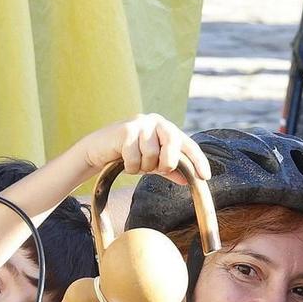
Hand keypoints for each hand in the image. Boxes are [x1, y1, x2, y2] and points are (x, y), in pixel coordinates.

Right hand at [74, 113, 207, 185]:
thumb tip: (188, 179)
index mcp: (166, 128)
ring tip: (134, 163)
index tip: (204, 176)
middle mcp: (156, 122)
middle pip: (173, 144)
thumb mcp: (152, 163)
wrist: (97, 150)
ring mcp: (140, 124)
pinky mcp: (125, 130)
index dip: (198, 160)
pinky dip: (130, 166)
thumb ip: (170, 169)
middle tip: (157, 169)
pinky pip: (135, 158)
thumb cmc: (128, 155)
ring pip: (152, 155)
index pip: (188, 144)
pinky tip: (123, 162)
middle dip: (167, 162)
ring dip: (142, 167)